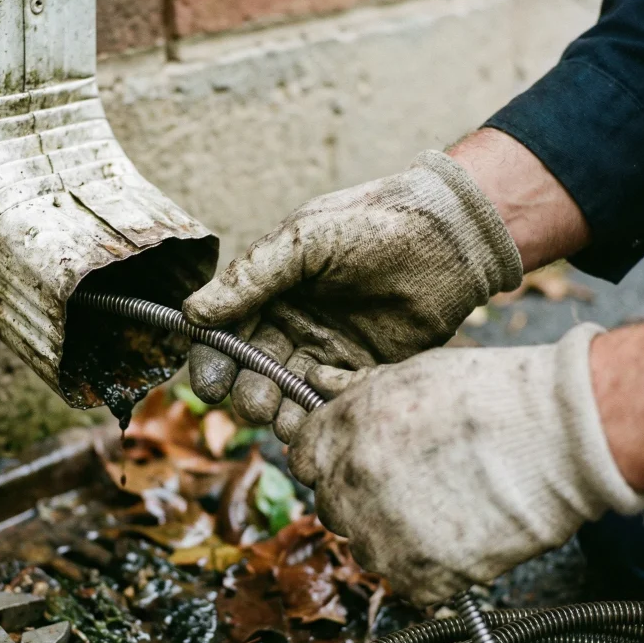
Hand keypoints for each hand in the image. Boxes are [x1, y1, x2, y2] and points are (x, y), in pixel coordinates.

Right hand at [182, 149, 522, 440]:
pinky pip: (335, 400)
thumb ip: (251, 276)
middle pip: (255, 373)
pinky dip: (324, 409)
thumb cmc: (374, 223)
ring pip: (291, 394)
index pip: (227, 336)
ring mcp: (329, 351)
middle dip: (249, 394)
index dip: (214, 363)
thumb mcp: (305, 238)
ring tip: (285, 419)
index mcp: (270, 293)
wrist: (450, 234)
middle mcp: (294, 326)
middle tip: (257, 404)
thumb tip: (192, 312)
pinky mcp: (366, 372)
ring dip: (282, 412)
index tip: (210, 386)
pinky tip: (327, 407)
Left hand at [288, 323, 643, 605]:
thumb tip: (315, 383)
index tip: (355, 458)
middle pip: (330, 505)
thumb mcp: (411, 374)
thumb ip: (354, 389)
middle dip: (359, 494)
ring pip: (365, 547)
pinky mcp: (421, 577)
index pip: (301, 458)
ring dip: (392, 534)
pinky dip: (429, 568)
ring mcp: (383, 536)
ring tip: (445, 505)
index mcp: (341, 434)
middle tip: (410, 481)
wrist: (560, 436)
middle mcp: (351, 487)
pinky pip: (407, 582)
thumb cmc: (493, 395)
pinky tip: (462, 534)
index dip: (330, 456)